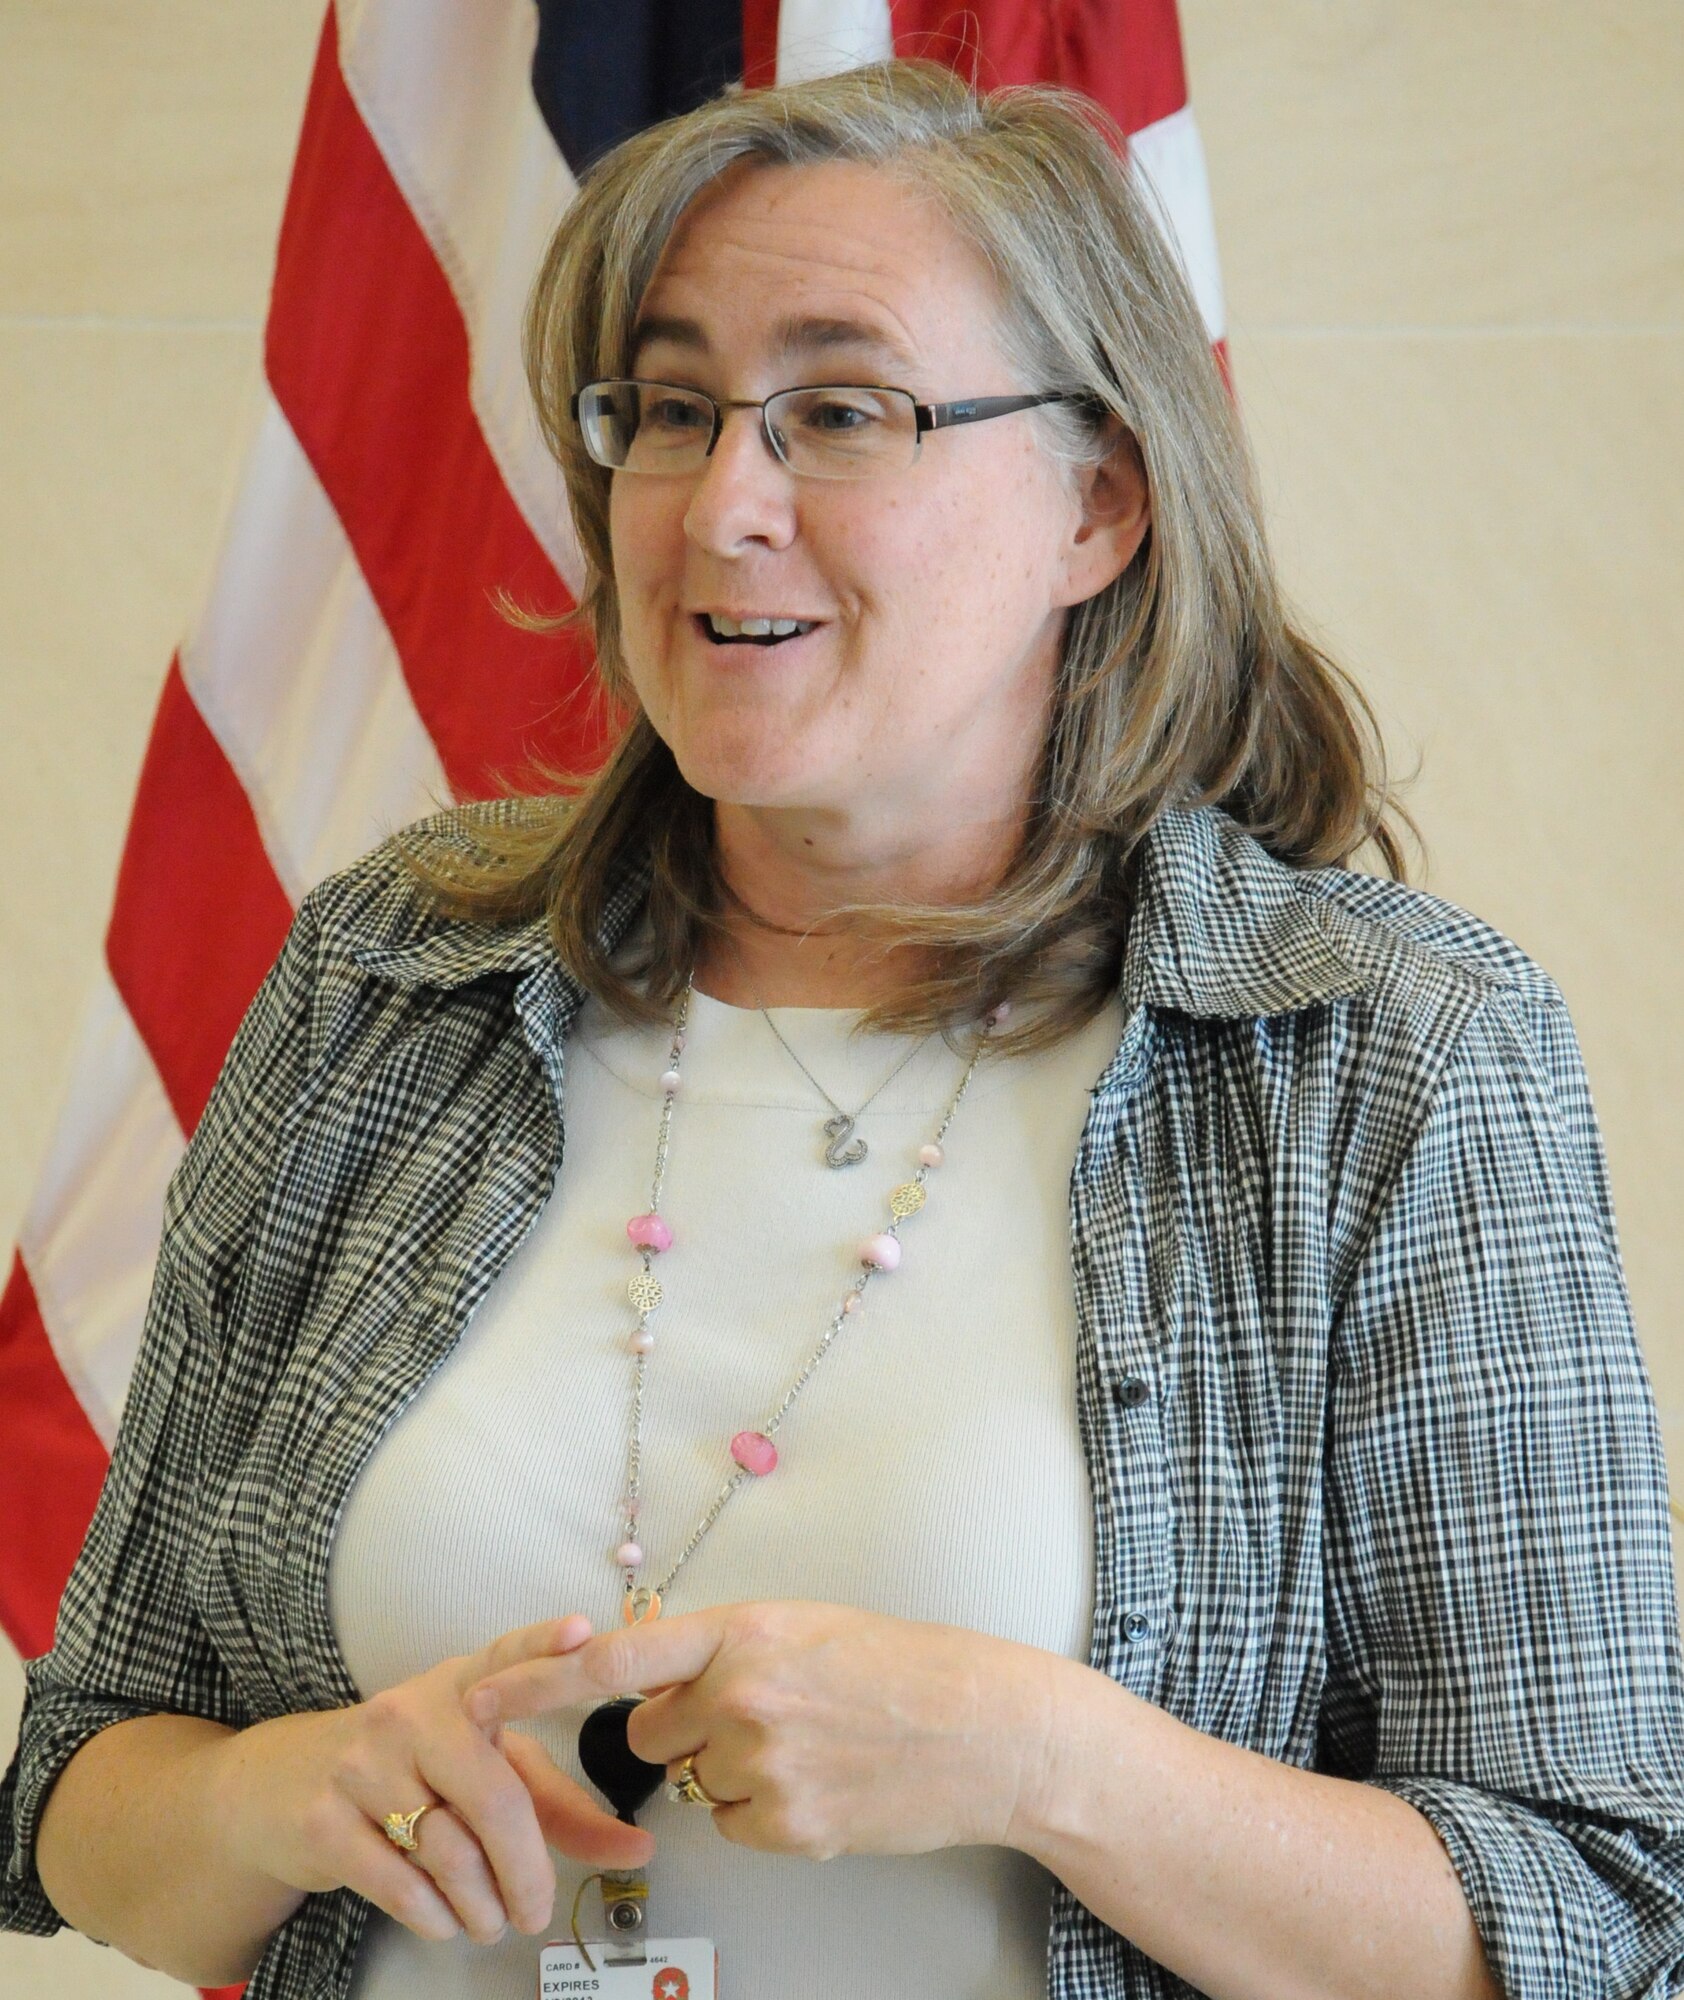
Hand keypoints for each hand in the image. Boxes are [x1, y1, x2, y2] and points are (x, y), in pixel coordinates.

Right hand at [208, 1616, 652, 1946]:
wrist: (282, 1789)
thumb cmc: (412, 1770)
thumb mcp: (483, 1768)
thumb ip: (558, 1805)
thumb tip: (639, 1847)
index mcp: (459, 1686)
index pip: (506, 1657)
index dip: (543, 1645)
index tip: (583, 1633)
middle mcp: (410, 1713)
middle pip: (492, 1796)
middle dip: (525, 1869)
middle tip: (537, 1911)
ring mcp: (362, 1765)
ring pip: (449, 1850)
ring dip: (481, 1903)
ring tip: (492, 1919)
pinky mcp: (324, 1822)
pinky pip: (400, 1884)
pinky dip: (435, 1915)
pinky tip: (447, 1919)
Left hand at [463, 1600, 1057, 1861]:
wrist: (984, 1728)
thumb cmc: (904, 1667)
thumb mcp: (807, 1627)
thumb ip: (727, 1650)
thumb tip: (666, 1684)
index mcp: (744, 1631)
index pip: (616, 1658)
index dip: (538, 1680)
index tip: (480, 1693)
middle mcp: (742, 1695)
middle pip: (653, 1733)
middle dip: (687, 1731)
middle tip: (763, 1715)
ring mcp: (763, 1765)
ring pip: (700, 1783)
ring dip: (737, 1772)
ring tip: (816, 1746)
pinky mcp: (787, 1826)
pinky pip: (739, 1825)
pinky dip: (772, 1813)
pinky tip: (826, 1784)